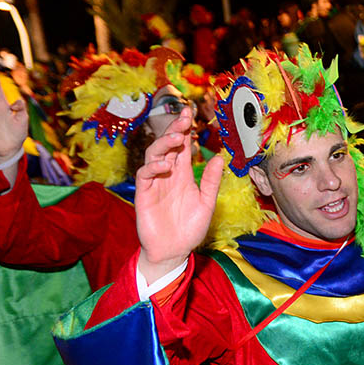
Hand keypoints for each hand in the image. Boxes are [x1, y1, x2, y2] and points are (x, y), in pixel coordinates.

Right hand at [135, 108, 224, 283]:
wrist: (174, 251)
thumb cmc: (190, 229)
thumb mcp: (206, 203)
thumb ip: (211, 181)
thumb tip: (219, 157)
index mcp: (183, 175)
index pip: (183, 147)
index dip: (185, 130)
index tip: (190, 113)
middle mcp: (168, 175)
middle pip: (168, 145)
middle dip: (175, 129)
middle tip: (184, 117)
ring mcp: (155, 183)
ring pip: (153, 154)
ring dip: (164, 144)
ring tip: (177, 137)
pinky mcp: (144, 194)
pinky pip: (144, 175)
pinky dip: (153, 167)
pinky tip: (165, 165)